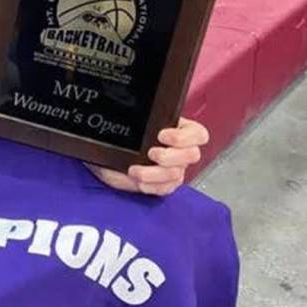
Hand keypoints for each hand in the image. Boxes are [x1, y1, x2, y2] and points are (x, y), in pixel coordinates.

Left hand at [85, 117, 208, 196]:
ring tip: (134, 170)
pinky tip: (138, 181)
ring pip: (176, 173)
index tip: (162, 135)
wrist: (109, 159)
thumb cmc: (121, 139)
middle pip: (192, 155)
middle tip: (150, 153)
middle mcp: (181, 150)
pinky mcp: (166, 184)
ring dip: (153, 173)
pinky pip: (166, 188)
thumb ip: (140, 121)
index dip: (184, 136)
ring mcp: (175, 169)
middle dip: (169, 155)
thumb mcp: (131, 125)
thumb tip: (134, 118)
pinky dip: (151, 185)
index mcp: (178, 130)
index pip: (198, 134)